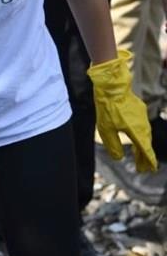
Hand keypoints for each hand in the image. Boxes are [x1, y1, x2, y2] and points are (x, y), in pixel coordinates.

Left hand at [87, 50, 157, 171]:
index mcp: (136, 131)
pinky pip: (143, 127)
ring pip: (145, 135)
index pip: (145, 149)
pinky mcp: (139, 110)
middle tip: (145, 168)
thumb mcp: (105, 129)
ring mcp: (142, 117)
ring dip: (144, 146)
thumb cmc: (107, 108)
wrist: (112, 87)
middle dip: (145, 157)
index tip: (149, 169)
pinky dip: (142, 136)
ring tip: (141, 157)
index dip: (147, 160)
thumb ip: (113, 145)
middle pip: (146, 144)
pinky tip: (137, 139)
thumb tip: (118, 158)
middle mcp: (142, 125)